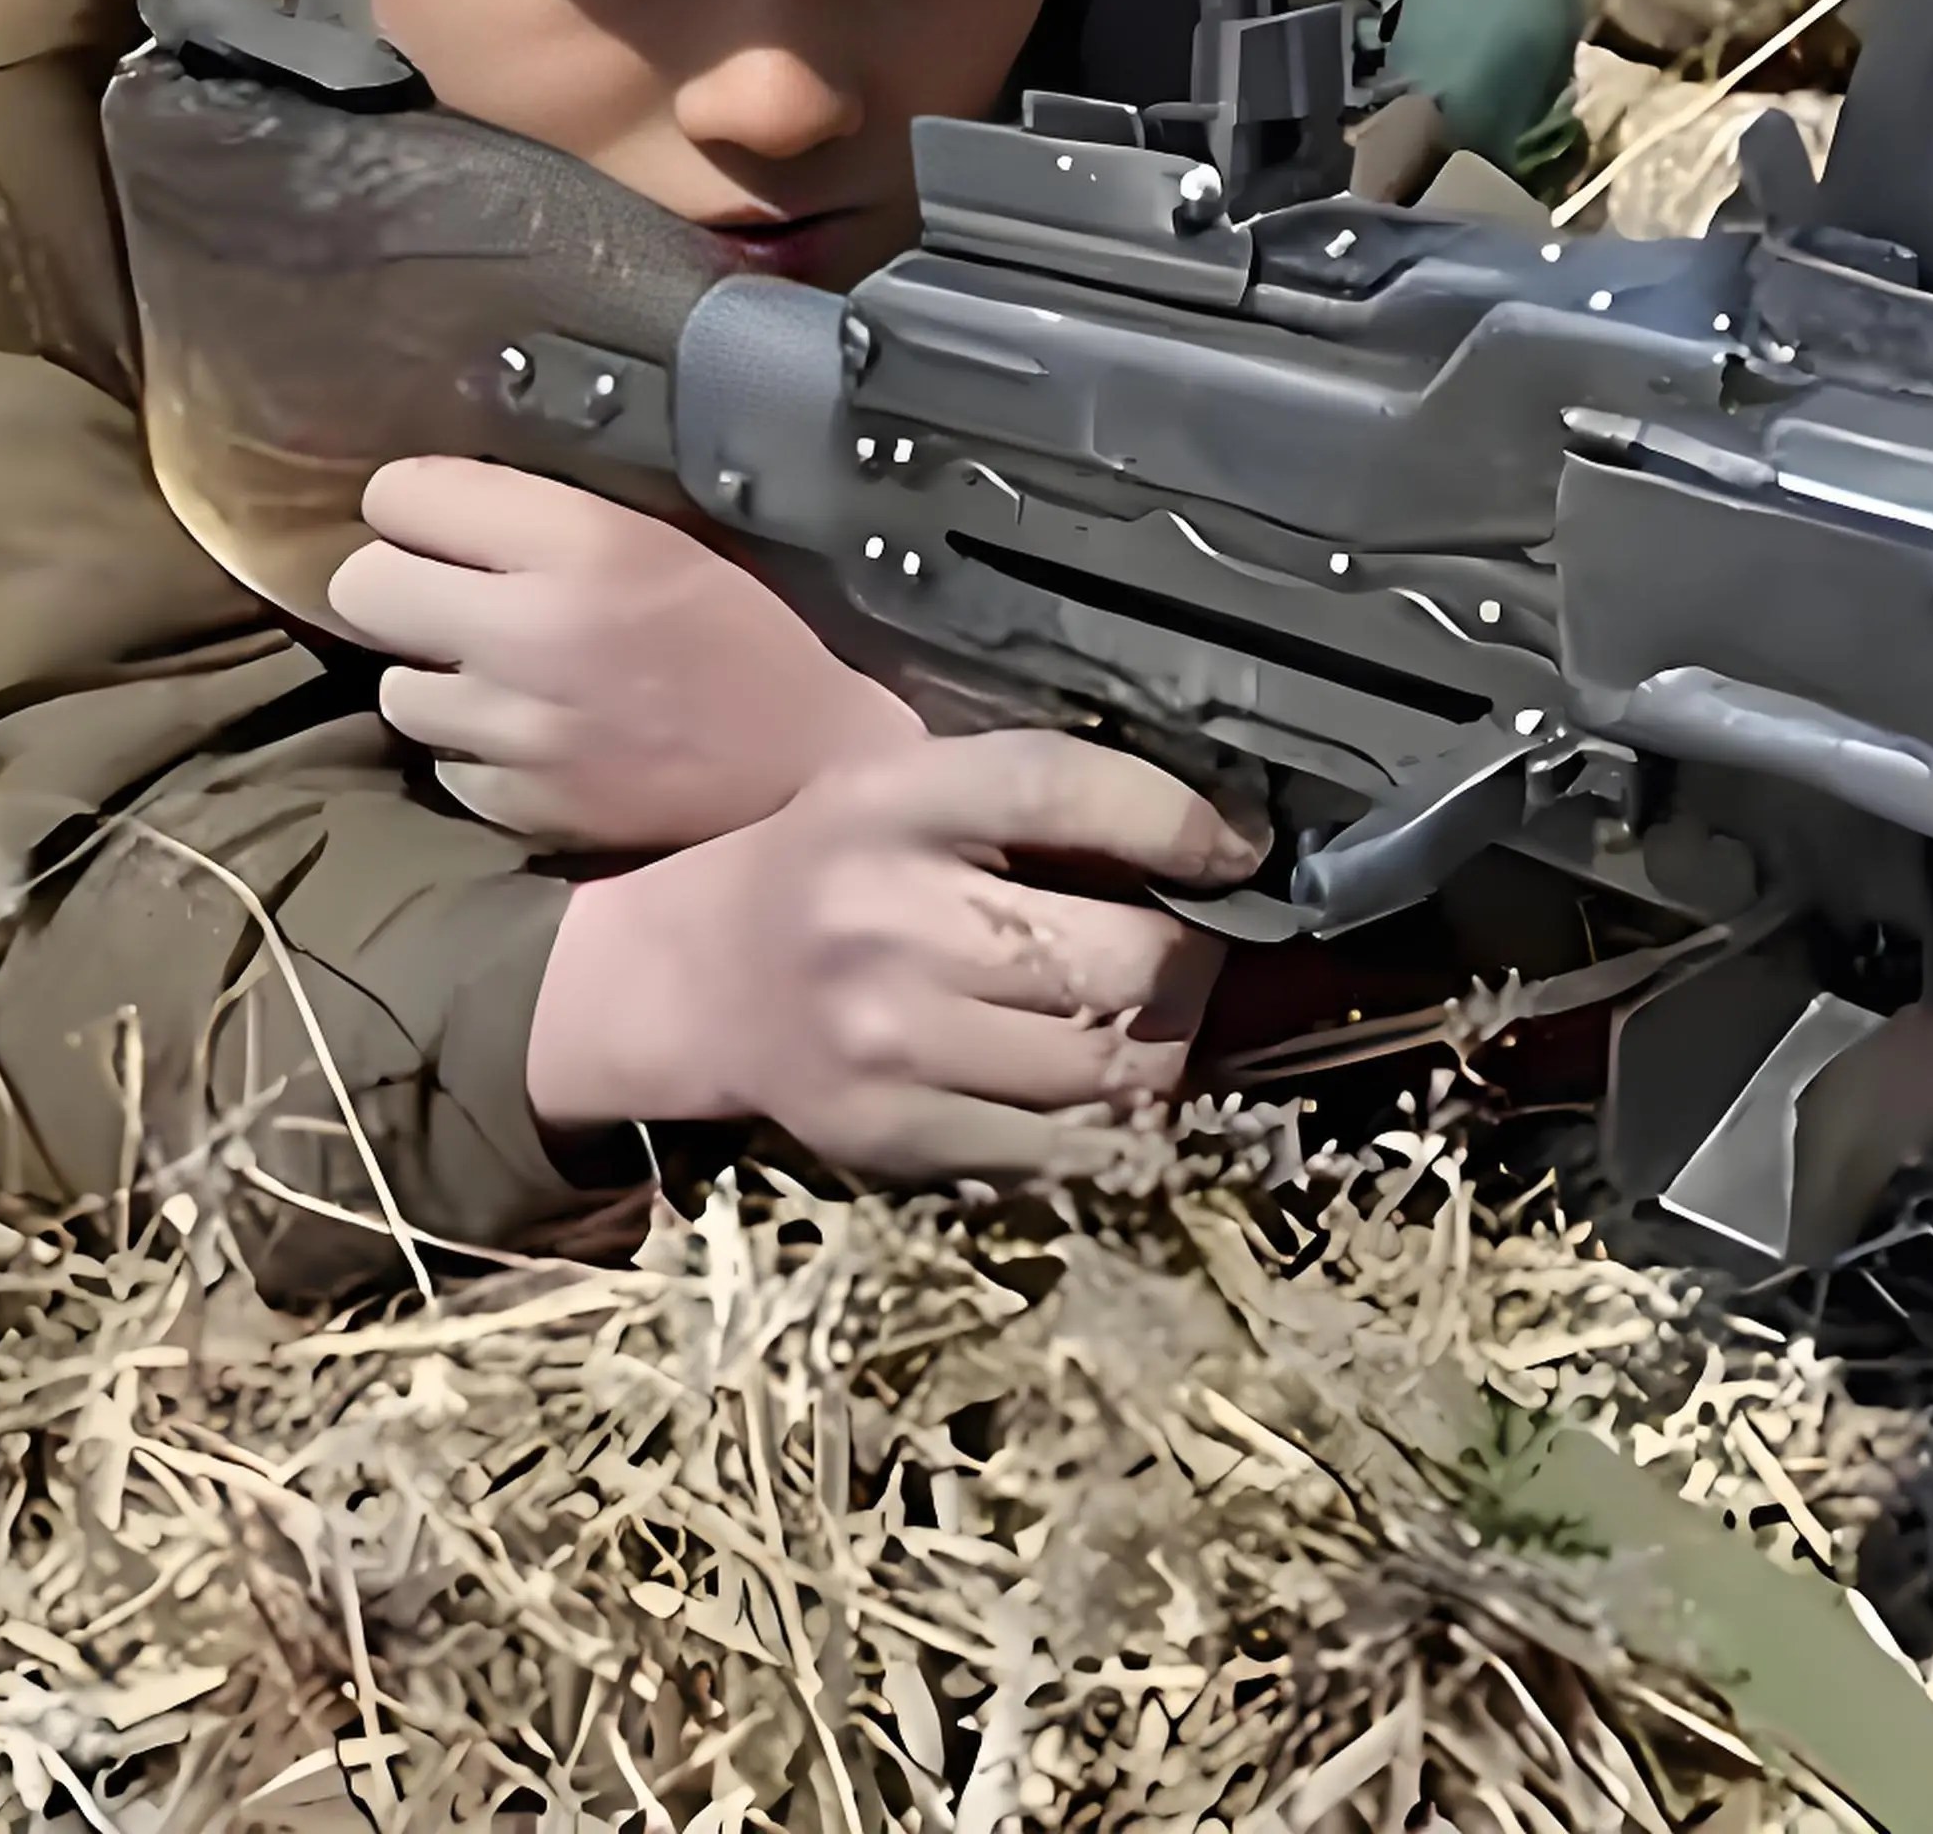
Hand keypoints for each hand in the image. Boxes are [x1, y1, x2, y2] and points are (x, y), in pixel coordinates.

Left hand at [336, 457, 903, 846]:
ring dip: (438, 681)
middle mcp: (531, 631)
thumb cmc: (745, 640)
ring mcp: (518, 729)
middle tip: (451, 604)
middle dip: (397, 590)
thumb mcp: (663, 541)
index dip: (416, 510)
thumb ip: (548, 521)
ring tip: (507, 683)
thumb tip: (432, 512)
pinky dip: (476, 754)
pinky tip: (537, 743)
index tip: (447, 530)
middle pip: (361, 590)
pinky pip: (445, 765)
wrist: (808, 771)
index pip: (399, 496)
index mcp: (580, 544)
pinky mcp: (520, 805)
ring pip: (395, 690)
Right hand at [526, 735, 1258, 1173]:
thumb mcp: (911, 785)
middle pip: (1124, 955)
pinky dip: (1108, 1123)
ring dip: (1165, 1046)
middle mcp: (889, 919)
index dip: (1182, 822)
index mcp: (898, 800)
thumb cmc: (836, 864)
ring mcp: (889, 1041)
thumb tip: (1224, 833)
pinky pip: (1064, 1148)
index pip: (1072, 792)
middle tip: (1193, 949)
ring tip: (1149, 1017)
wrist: (695, 980)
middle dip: (1194, 957)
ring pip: (1113, 1065)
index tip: (1238, 848)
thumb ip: (1041, 795)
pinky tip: (1091, 1085)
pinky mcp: (892, 1136)